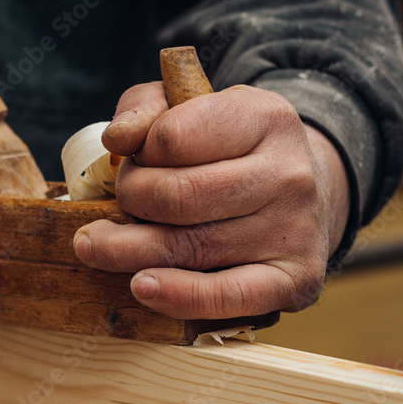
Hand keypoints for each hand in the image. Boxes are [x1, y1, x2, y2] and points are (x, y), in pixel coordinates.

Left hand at [72, 83, 349, 318]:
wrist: (307, 194)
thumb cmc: (232, 150)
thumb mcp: (194, 107)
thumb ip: (146, 110)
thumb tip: (117, 139)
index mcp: (266, 118)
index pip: (173, 137)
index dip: (139, 153)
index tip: (137, 159)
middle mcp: (289, 173)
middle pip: (177, 196)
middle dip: (131, 200)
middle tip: (122, 203)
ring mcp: (295, 230)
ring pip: (189, 247)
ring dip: (129, 250)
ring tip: (96, 246)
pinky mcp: (296, 279)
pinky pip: (227, 296)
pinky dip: (179, 296)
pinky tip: (143, 287)